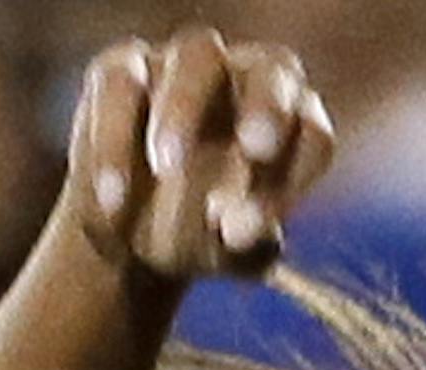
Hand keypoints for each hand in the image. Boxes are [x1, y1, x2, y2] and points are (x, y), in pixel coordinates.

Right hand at [68, 26, 334, 285]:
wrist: (127, 235)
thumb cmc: (198, 238)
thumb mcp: (228, 255)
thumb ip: (245, 245)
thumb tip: (239, 230)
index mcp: (289, 127)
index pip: (310, 133)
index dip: (298, 170)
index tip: (262, 220)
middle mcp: (246, 81)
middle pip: (272, 72)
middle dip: (269, 107)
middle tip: (257, 147)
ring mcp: (185, 67)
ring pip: (199, 57)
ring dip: (186, 107)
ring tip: (168, 166)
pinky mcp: (122, 71)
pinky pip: (122, 87)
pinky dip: (116, 140)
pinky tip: (115, 199)